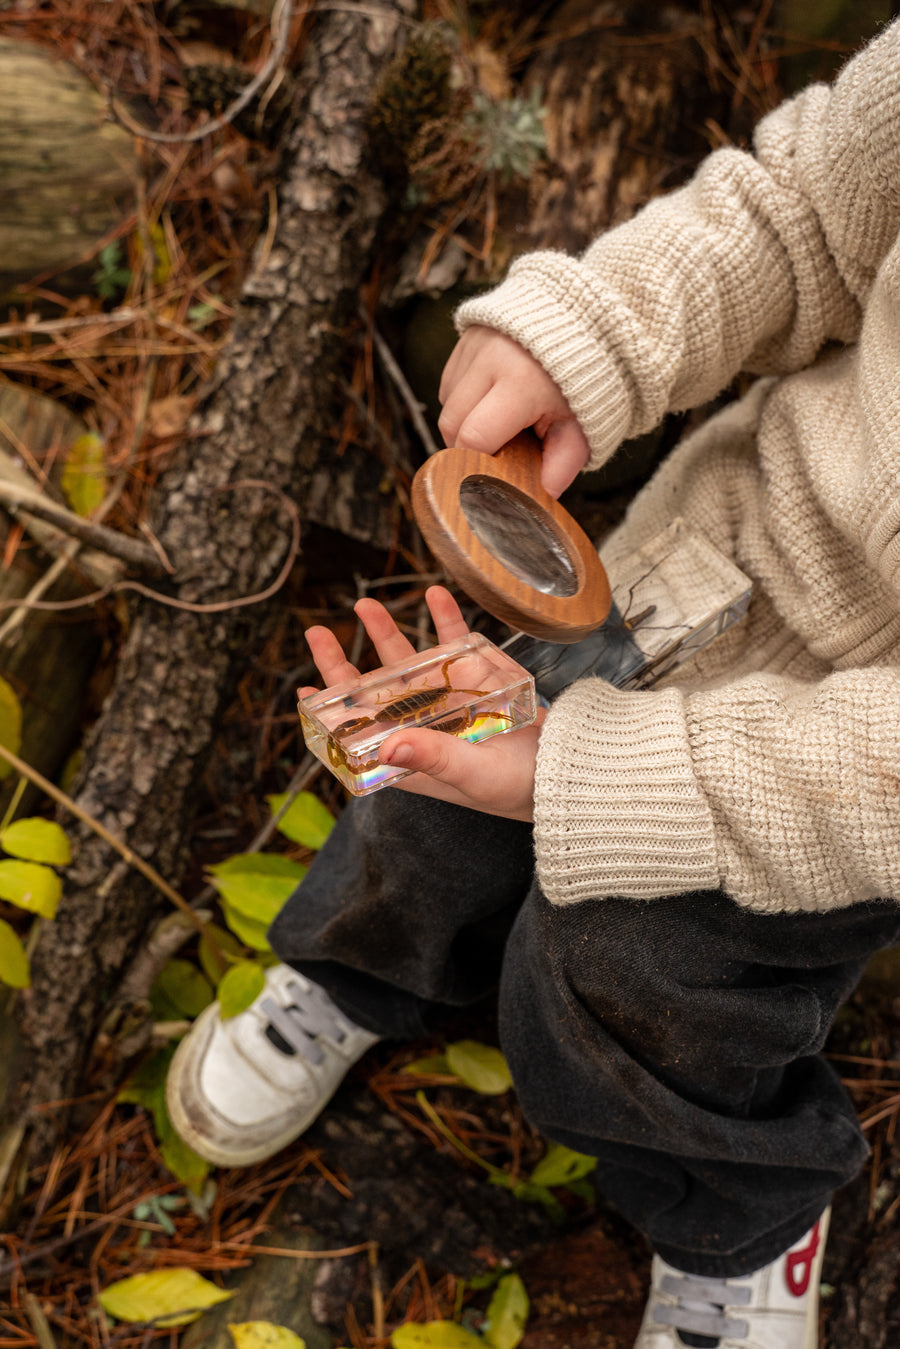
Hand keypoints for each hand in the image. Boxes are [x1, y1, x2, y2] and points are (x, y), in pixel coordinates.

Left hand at [300, 586, 542, 820]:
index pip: (359, 734)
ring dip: (386, 632)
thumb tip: (386, 745)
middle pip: (373, 691)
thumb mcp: (472, 775)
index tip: (302, 691)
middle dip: (343, 663)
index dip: (330, 714)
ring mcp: (450, 698)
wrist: (568, 769)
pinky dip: (445, 619)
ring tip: (364, 605)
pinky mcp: (480, 677)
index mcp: (413, 756)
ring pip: (407, 661)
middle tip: (316, 633)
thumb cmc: (517, 787)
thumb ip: (433, 758)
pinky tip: (434, 594)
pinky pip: (456, 643)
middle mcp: (424, 724)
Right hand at [438, 326, 589, 497]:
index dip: (478, 463)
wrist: (584, 322)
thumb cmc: (583, 382)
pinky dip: (464, 400)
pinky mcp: (466, 337)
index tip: (494, 472)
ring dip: (464, 423)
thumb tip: (541, 496)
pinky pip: (450, 383)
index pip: (473, 438)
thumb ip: (562, 464)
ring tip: (498, 424)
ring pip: (447, 403)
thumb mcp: (581, 426)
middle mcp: (490, 358)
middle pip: (451, 424)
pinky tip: (491, 401)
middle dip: (467, 447)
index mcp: (521, 383)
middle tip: (496, 454)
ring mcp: (475, 344)